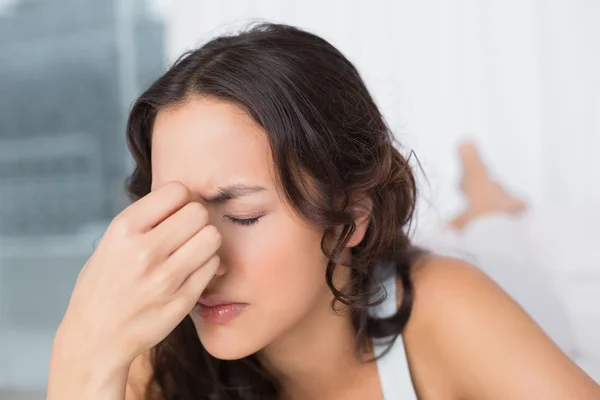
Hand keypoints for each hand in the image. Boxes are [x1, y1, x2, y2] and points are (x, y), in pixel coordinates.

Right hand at [54, 181, 220, 369]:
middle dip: (196, 220)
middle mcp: (144, 251)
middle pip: (199, 213)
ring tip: (191, 251)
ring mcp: (164, 278)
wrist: (95, 338)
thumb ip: (146, 221)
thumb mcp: (111, 243)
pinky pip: (213, 265)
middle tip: (187, 233)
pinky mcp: (182, 300)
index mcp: (124, 229)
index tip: (176, 212)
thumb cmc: (104, 286)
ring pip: (212, 237)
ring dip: (206, 241)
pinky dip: (207, 265)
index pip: (176, 191)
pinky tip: (191, 272)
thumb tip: (186, 198)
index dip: (181, 200)